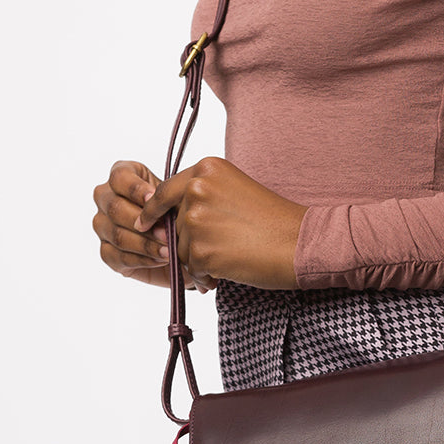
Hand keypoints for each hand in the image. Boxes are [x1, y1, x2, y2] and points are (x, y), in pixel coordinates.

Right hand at [92, 159, 175, 288]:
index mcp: (121, 177)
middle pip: (115, 208)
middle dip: (144, 221)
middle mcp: (106, 199)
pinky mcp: (107, 252)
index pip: (119, 178)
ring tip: (169, 250)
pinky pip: (120, 257)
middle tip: (167, 232)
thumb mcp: (175, 197)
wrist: (178, 239)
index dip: (135, 189)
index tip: (154, 197)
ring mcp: (102, 226)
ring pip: (118, 235)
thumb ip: (167, 197)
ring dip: (146, 244)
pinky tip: (160, 259)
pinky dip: (143, 259)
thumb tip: (161, 207)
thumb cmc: (176, 210)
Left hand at [135, 155, 307, 290]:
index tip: (143, 222)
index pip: (165, 191)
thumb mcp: (235, 190)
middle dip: (191, 240)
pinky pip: (191, 268)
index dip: (153, 210)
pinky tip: (230, 268)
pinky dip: (206, 274)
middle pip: (174, 224)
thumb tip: (167, 219)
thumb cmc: (274, 219)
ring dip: (200, 258)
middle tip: (224, 245)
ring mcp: (196, 220)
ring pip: (181, 248)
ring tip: (233, 255)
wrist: (299, 242)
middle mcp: (197, 189)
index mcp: (207, 168)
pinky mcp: (200, 250)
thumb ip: (203, 196)